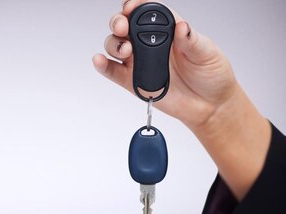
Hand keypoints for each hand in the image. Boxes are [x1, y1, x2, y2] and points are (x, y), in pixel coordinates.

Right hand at [94, 0, 269, 199]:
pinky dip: (103, 65)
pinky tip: (100, 60)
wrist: (210, 105)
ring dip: (113, 44)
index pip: (147, 12)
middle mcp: (149, 44)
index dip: (136, 6)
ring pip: (115, 46)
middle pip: (124, 26)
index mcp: (167, 30)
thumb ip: (191, 39)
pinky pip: (112, 71)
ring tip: (124, 51)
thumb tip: (181, 26)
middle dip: (118, 22)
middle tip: (123, 28)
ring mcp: (139, 62)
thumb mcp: (207, 52)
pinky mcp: (132, 81)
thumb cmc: (211, 75)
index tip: (131, 7)